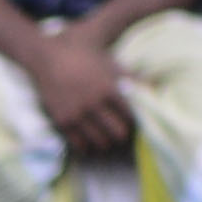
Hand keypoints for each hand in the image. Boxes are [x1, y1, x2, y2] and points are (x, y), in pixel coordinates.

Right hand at [34, 24, 129, 151]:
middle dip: (123, 135)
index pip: (131, 115)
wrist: (47, 56)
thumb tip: (155, 86)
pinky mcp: (62, 121)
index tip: (134, 121)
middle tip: (122, 133)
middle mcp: (94, 103)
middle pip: (118, 133)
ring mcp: (77, 114)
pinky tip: (90, 144)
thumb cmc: (83, 55)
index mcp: (109, 88)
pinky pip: (79, 144)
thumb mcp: (110, 60)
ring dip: (106, 142)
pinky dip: (87, 147)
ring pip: (100, 142)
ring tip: (107, 140)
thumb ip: (132, 76)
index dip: (136, 121)